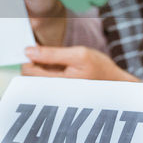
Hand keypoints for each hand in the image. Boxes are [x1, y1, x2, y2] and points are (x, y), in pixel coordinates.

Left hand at [21, 45, 140, 81]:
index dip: (28, 57)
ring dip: (38, 67)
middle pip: (28, 76)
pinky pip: (44, 80)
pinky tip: (56, 66)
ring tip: (54, 61)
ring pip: (35, 78)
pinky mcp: (58, 92)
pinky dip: (45, 71)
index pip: (27, 71)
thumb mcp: (78, 54)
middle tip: (43, 53)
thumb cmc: (99, 68)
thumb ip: (51, 54)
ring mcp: (55, 94)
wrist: (115, 82)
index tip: (34, 48)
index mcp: (58, 83)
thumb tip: (28, 51)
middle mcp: (54, 92)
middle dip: (32, 63)